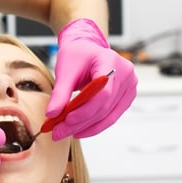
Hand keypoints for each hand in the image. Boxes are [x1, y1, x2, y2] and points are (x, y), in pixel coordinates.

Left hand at [47, 18, 137, 139]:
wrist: (87, 49)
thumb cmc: (77, 56)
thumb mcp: (65, 70)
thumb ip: (60, 93)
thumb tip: (52, 114)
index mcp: (111, 61)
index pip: (103, 93)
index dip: (85, 110)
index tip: (66, 120)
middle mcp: (126, 73)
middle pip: (104, 106)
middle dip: (80, 122)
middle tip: (58, 132)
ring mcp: (130, 86)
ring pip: (108, 115)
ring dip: (86, 127)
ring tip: (65, 133)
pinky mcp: (127, 96)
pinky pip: (111, 116)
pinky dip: (95, 125)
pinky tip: (79, 130)